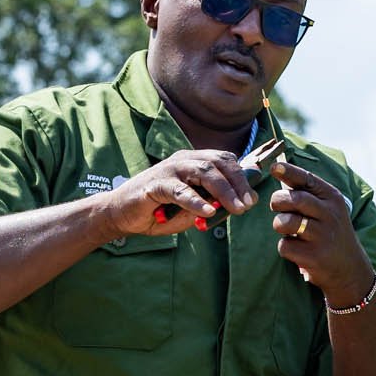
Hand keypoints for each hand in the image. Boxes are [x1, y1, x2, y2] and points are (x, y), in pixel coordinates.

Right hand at [98, 149, 257, 237]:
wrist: (122, 215)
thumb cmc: (159, 211)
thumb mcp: (193, 209)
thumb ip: (215, 204)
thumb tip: (244, 203)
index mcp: (194, 162)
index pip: (225, 160)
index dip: (242, 176)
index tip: (254, 198)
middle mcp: (183, 160)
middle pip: (218, 163)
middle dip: (237, 183)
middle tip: (247, 205)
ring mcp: (169, 170)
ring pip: (203, 172)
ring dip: (223, 191)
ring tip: (236, 208)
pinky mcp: (155, 184)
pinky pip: (180, 190)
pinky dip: (196, 201)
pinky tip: (208, 212)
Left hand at [268, 160, 372, 304]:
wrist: (349, 269)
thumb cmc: (330, 233)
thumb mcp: (328, 209)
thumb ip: (307, 193)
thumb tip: (277, 170)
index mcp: (332, 198)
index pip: (307, 179)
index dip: (288, 171)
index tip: (274, 167)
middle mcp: (330, 214)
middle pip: (293, 199)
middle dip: (277, 201)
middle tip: (277, 207)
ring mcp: (323, 236)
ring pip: (285, 222)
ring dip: (280, 225)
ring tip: (288, 230)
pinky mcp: (314, 256)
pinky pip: (285, 246)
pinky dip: (286, 248)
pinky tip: (297, 250)